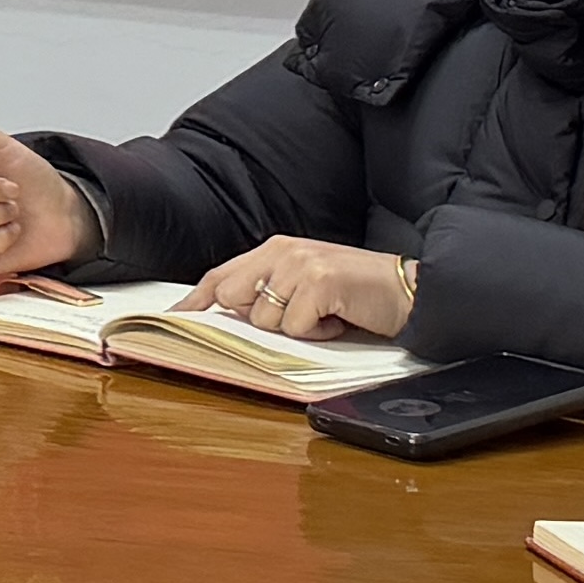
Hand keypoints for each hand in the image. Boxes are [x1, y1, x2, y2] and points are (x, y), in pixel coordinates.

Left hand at [176, 233, 418, 342]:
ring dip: (296, 329)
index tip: (175, 316)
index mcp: (276, 249)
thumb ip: (270, 292)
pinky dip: (318, 333)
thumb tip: (228, 312)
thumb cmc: (356, 294)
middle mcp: (284, 251)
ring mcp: (301, 265)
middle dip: (258, 319)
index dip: (196, 298)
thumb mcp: (306, 287)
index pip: (222, 275)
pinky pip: (295, 327)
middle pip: (234, 298)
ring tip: (326, 315)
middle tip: (300, 316)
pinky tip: (339, 319)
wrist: (408, 292)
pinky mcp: (320, 283)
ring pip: (265, 319)